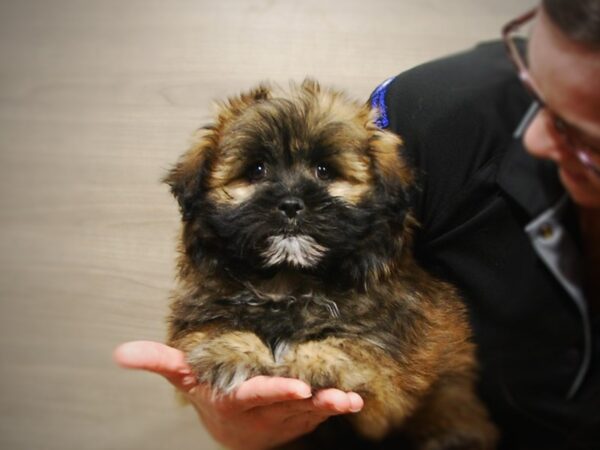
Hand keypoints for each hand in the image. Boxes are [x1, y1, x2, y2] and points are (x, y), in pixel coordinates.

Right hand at [113, 341, 363, 449]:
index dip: (274, 393)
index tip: (295, 387)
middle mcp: (261, 415)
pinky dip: (336, 409)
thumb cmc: (210, 394)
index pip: (254, 397)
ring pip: (308, 415)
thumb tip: (119, 352)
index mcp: (234, 402)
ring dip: (329, 407)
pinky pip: (317, 416)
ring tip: (349, 400)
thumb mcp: (184, 378)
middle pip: (289, 409)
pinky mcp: (298, 420)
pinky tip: (355, 400)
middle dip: (312, 404)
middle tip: (335, 397)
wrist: (232, 431)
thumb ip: (159, 362)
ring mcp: (282, 420)